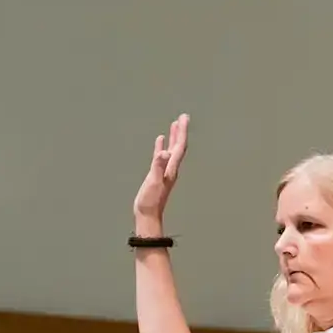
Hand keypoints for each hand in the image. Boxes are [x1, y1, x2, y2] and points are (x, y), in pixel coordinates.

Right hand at [132, 115, 188, 231]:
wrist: (148, 215)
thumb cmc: (150, 201)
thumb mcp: (153, 182)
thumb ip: (158, 166)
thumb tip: (164, 152)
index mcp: (171, 168)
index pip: (179, 147)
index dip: (182, 132)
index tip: (184, 118)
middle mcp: (170, 168)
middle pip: (178, 146)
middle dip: (181, 131)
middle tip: (183, 117)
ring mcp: (164, 170)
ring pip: (172, 149)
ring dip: (174, 137)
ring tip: (175, 124)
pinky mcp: (156, 173)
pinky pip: (161, 156)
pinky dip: (161, 147)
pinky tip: (160, 141)